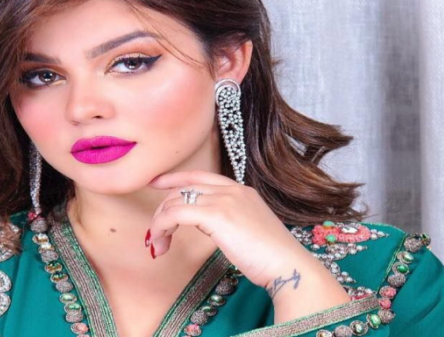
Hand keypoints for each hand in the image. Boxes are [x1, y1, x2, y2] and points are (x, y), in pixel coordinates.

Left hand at [146, 170, 312, 288]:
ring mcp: (225, 200)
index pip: (199, 176)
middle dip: (162, 210)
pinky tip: (162, 242)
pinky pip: (176, 213)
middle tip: (155, 235)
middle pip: (183, 189)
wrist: (288, 266)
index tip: (156, 184)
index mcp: (241, 190)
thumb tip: (210, 226)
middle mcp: (232, 190)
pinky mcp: (216, 215)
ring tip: (159, 245)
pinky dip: (162, 226)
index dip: (174, 178)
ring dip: (160, 223)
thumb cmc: (272, 258)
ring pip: (176, 201)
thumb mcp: (249, 230)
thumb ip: (230, 221)